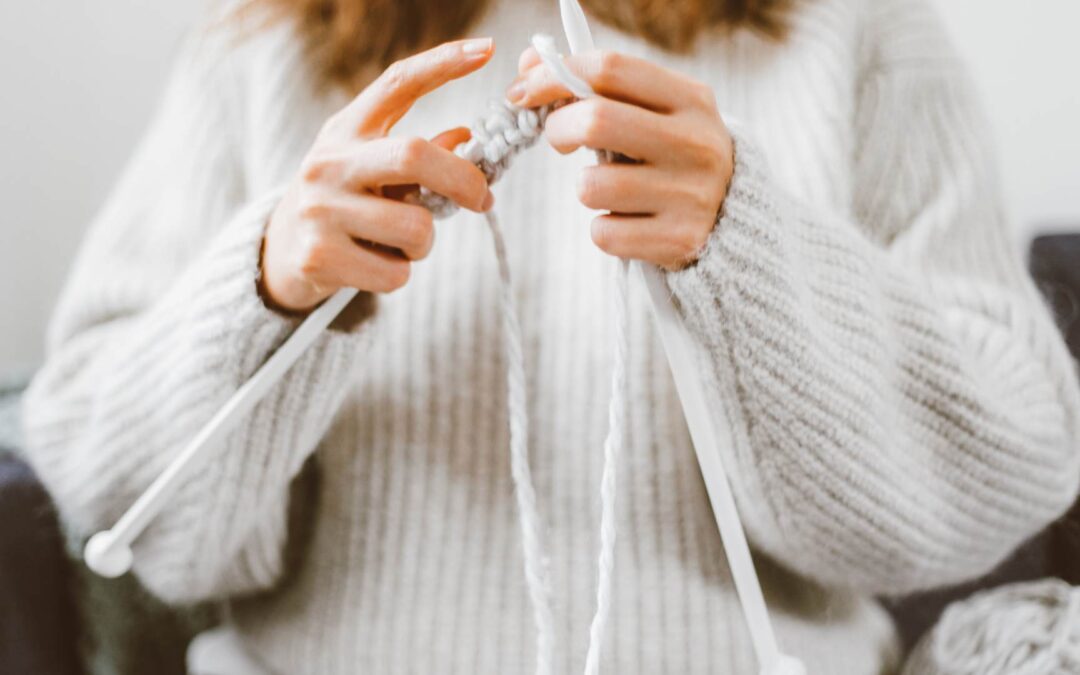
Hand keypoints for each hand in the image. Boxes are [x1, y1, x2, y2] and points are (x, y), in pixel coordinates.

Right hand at [262, 38, 496, 311]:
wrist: (280, 253)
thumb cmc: (343, 205)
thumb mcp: (371, 169)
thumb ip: (416, 156)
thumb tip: (465, 138)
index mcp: (347, 130)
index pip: (397, 84)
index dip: (443, 64)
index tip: (486, 51)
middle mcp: (329, 161)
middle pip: (415, 156)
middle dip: (463, 180)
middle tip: (483, 199)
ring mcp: (320, 208)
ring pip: (416, 227)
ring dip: (425, 243)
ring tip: (399, 244)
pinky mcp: (319, 256)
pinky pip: (396, 273)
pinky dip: (400, 273)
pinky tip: (374, 265)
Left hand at [506, 48, 733, 269]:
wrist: (734, 222)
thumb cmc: (674, 157)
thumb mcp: (655, 112)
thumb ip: (598, 86)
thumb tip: (527, 64)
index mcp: (691, 99)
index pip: (610, 69)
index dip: (554, 75)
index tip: (524, 91)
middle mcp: (696, 143)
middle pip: (596, 121)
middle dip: (558, 128)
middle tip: (557, 138)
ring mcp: (690, 195)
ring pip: (592, 186)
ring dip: (585, 187)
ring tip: (609, 188)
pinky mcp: (679, 240)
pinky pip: (604, 234)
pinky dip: (603, 229)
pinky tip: (629, 222)